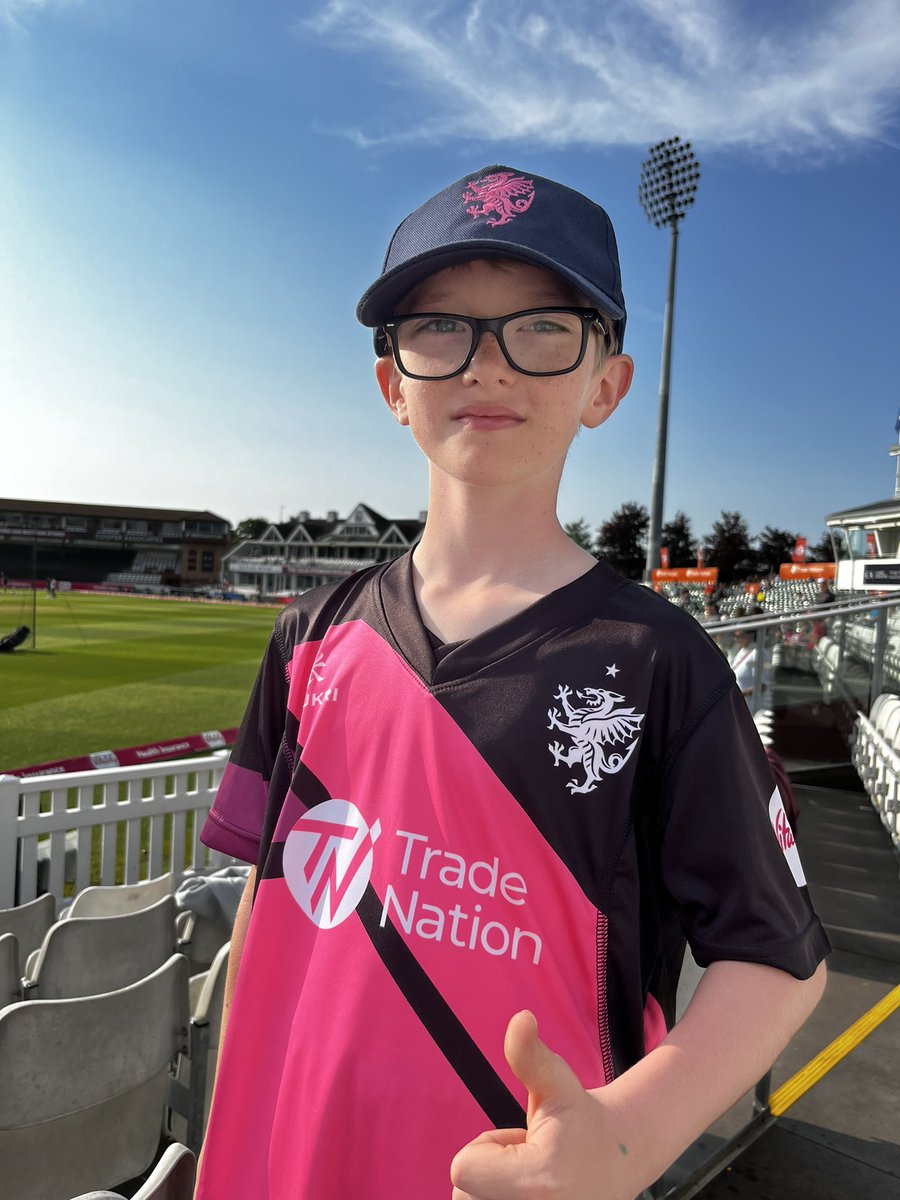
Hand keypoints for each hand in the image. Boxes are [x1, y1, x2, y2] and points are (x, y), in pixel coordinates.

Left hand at [450, 1011, 636, 1199]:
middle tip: (524, 1159)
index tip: (517, 1141)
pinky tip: (527, 1193)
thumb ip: (529, 1055)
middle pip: (464, 1193)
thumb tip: (521, 1018)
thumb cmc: (578, 1119)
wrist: (616, 1162)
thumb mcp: (556, 1082)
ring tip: (526, 1178)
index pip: (462, 1170)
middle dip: (486, 1173)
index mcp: (540, 1179)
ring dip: (492, 1190)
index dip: (484, 1148)